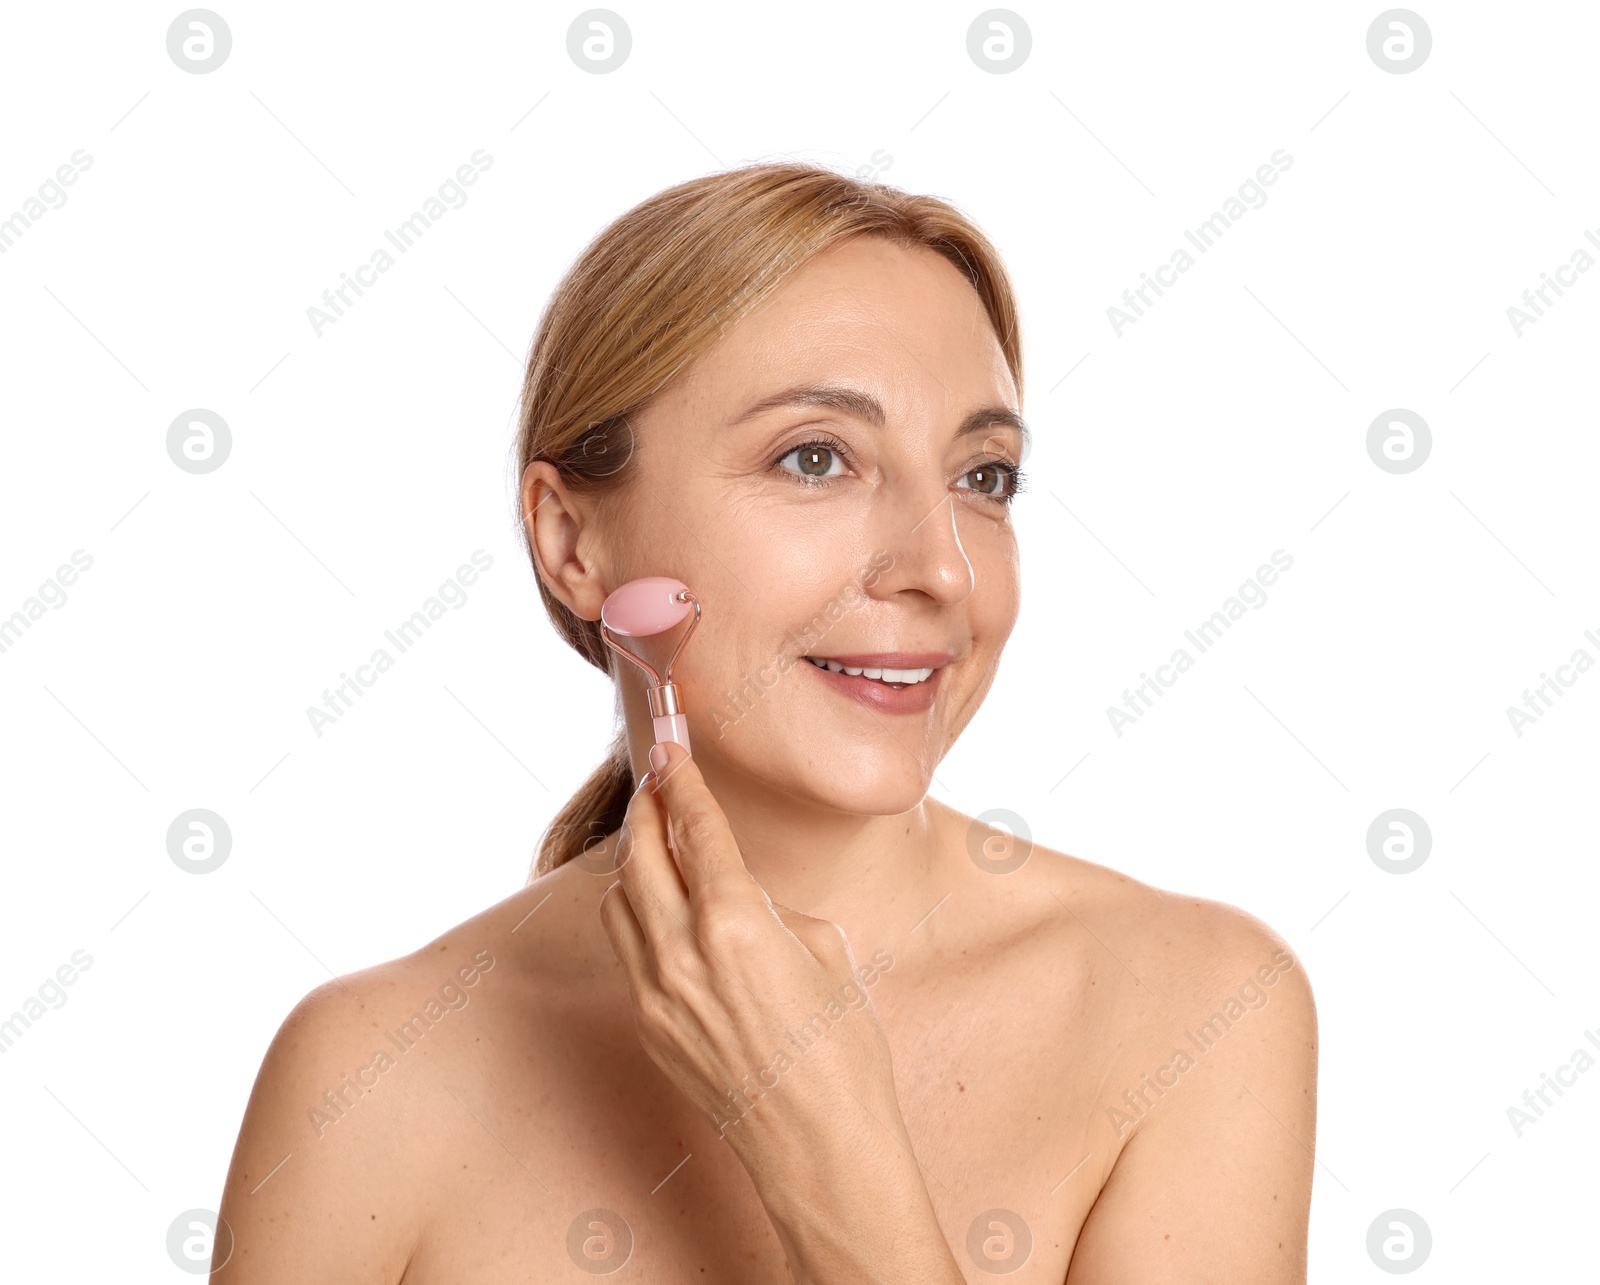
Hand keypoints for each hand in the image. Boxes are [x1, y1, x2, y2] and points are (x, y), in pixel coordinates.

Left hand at [597, 741, 896, 1173]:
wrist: (820, 1150)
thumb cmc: (844, 1054)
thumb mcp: (826, 953)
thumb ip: (773, 909)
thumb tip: (745, 897)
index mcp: (734, 923)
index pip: (694, 829)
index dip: (682, 779)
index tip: (671, 746)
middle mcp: (682, 953)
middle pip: (639, 853)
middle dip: (646, 806)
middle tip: (658, 779)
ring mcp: (656, 994)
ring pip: (618, 901)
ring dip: (633, 861)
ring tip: (657, 842)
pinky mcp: (649, 1028)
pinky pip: (626, 951)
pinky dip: (636, 915)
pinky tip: (662, 910)